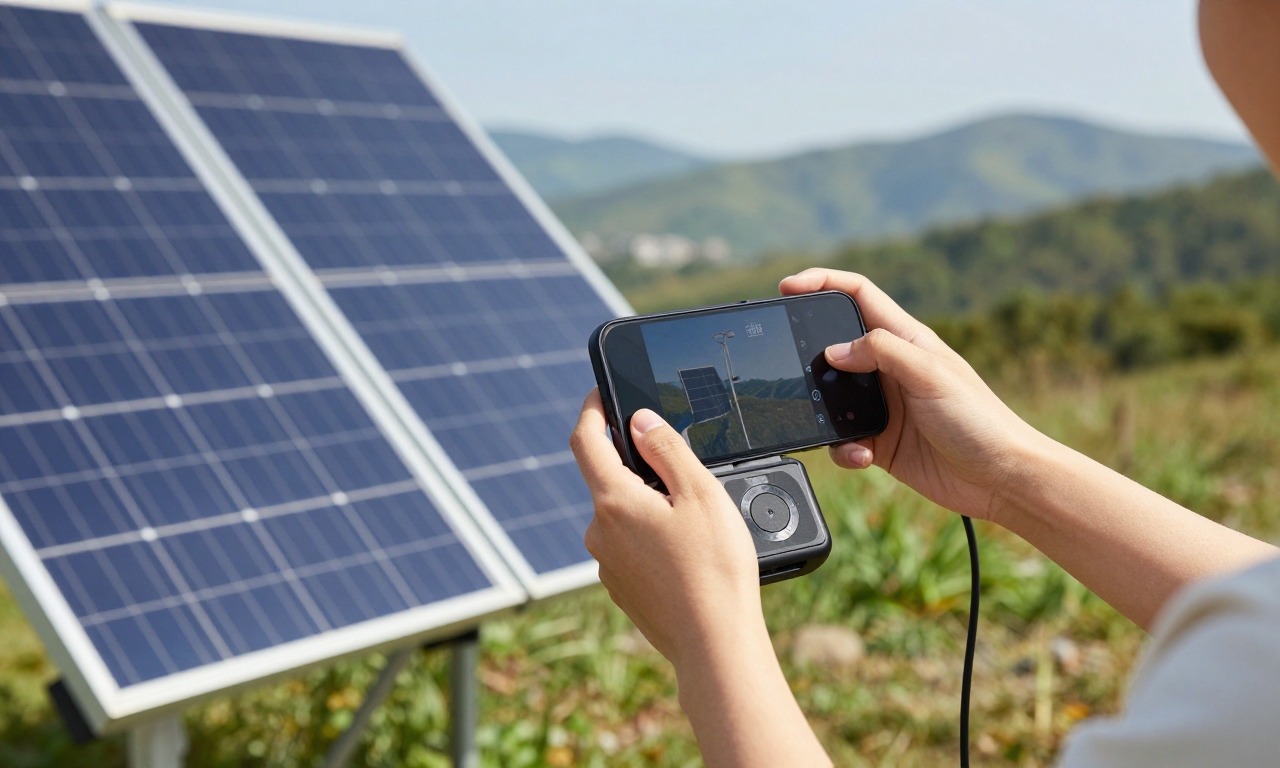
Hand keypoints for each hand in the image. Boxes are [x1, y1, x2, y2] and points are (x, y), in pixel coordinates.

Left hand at [569, 390, 762, 669]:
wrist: (715, 645)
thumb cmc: (714, 570)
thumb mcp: (701, 494)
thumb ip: (667, 449)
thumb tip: (639, 421)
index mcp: (613, 501)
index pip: (585, 440)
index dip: (592, 409)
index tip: (600, 393)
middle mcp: (599, 532)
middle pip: (608, 479)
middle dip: (637, 466)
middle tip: (682, 472)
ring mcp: (607, 563)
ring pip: (622, 516)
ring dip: (648, 506)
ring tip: (694, 524)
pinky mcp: (621, 588)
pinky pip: (630, 547)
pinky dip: (651, 538)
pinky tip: (687, 555)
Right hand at [779, 268, 1042, 522]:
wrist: (1000, 479)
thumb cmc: (980, 420)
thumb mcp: (929, 373)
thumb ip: (881, 351)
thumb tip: (834, 351)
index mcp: (906, 339)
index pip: (858, 295)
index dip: (822, 283)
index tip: (789, 287)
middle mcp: (891, 368)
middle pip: (836, 344)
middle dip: (809, 353)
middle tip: (787, 362)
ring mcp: (884, 405)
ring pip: (832, 397)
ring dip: (825, 411)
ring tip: (838, 425)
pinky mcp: (880, 441)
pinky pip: (844, 439)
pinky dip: (844, 448)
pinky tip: (861, 456)